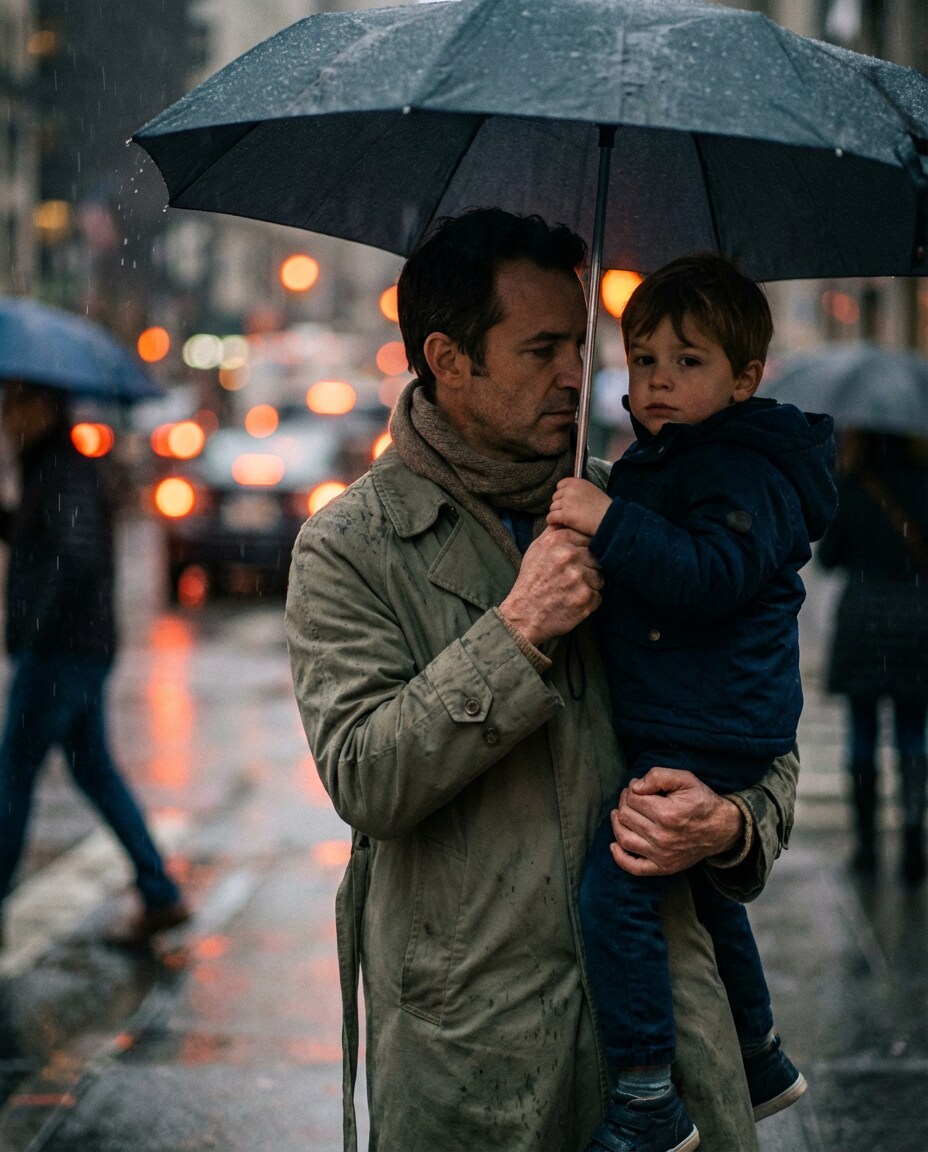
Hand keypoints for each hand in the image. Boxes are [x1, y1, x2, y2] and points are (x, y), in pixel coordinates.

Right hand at [498, 526, 602, 645]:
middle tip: (572, 580)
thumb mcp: (535, 550)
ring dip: (589, 586)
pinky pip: (598, 596)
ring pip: (600, 577)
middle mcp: (569, 556)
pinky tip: (572, 603)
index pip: (587, 539)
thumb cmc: (530, 581)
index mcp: (558, 541)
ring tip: (570, 592)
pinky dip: (588, 602)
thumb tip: (568, 519)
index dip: (583, 553)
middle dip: (588, 569)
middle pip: (596, 558)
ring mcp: (579, 577)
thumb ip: (553, 532)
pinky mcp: (586, 598)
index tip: (575, 563)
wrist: (523, 615)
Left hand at [547, 477, 611, 536]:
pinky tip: (559, 525)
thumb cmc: (604, 509)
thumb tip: (568, 496)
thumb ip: (580, 491)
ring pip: (552, 508)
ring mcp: (566, 502)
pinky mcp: (564, 514)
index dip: (562, 494)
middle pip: (555, 497)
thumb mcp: (592, 492)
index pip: (560, 485)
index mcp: (578, 482)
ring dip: (557, 514)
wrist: (610, 520)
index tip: (567, 502)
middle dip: (560, 505)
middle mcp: (570, 490)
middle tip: (568, 513)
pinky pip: (550, 517)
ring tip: (565, 520)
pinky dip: (553, 522)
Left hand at [609, 767, 744, 875]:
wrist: (721, 829)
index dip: (631, 790)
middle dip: (624, 803)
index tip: (637, 788)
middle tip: (632, 798)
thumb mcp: (685, 779)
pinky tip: (615, 845)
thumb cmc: (701, 802)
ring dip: (617, 823)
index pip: (633, 799)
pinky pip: (633, 867)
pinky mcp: (663, 867)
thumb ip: (658, 776)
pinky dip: (619, 857)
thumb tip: (635, 786)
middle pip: (625, 817)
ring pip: (624, 838)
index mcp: (668, 814)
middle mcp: (663, 837)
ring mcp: (662, 855)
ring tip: (620, 814)